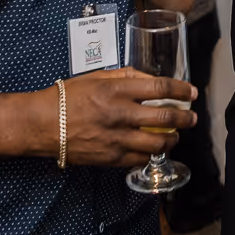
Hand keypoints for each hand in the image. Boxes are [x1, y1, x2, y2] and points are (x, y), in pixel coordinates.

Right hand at [50, 68, 195, 166]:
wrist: (42, 124)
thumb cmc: (66, 97)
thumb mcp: (96, 76)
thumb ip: (126, 76)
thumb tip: (150, 79)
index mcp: (117, 90)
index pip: (160, 88)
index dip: (181, 90)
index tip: (191, 92)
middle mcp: (120, 114)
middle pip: (166, 117)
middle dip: (185, 118)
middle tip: (192, 117)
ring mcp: (117, 138)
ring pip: (158, 142)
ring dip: (173, 139)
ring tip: (176, 136)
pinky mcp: (111, 158)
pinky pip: (140, 158)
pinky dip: (151, 154)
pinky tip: (154, 148)